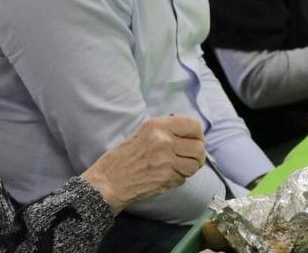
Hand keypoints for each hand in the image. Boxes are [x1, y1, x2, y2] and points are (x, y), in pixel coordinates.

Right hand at [81, 116, 204, 214]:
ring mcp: (166, 160)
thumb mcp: (142, 134)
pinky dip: (180, 178)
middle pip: (199, 146)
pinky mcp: (167, 178)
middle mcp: (163, 140)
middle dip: (196, 154)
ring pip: (196, 164)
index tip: (194, 140)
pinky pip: (184, 177)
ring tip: (177, 168)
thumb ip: (165, 132)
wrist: (108, 182)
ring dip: (190, 167)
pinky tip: (166, 176)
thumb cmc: (121, 159)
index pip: (193, 125)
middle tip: (188, 158)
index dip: (197, 134)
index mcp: (156, 125)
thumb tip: (188, 134)